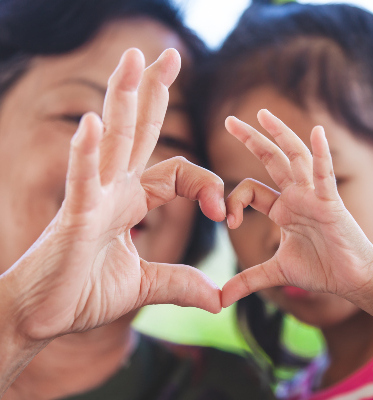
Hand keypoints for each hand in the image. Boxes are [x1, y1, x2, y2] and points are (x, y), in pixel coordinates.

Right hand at [6, 48, 224, 341]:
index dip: (206, 185)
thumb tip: (217, 299)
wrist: (42, 316)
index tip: (222, 211)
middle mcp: (113, 191)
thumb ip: (180, 284)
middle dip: (152, 93)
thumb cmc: (84, 293)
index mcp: (132, 202)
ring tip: (132, 57)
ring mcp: (92, 199)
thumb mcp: (144, 286)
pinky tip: (93, 124)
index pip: (178, 173)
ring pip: (112, 142)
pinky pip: (82, 179)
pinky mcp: (73, 217)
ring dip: (121, 99)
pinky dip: (86, 152)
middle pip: (138, 133)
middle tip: (167, 54)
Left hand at [222, 109, 372, 307]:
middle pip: (270, 160)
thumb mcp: (275, 272)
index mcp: (282, 208)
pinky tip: (316, 132)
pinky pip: (325, 175)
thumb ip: (247, 280)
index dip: (233, 200)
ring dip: (280, 135)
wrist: (351, 280)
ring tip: (263, 114)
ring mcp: (313, 196)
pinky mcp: (331, 203)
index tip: (227, 221)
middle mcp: (295, 196)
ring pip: (294, 158)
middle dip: (251, 140)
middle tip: (229, 120)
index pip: (250, 189)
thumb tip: (220, 299)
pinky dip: (321, 155)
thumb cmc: (319, 270)